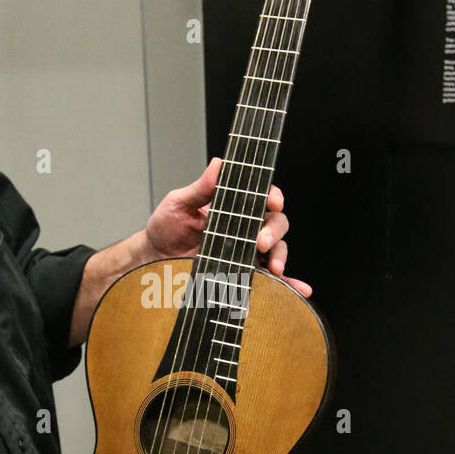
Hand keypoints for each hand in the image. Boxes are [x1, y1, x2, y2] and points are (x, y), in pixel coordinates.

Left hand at [144, 156, 311, 297]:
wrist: (155, 260)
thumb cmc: (166, 227)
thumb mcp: (179, 203)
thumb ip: (200, 187)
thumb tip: (218, 164)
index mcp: (233, 205)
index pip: (261, 197)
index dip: (272, 196)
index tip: (272, 202)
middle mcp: (245, 227)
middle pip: (276, 222)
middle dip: (275, 231)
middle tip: (261, 241)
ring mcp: (246, 251)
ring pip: (278, 249)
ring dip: (281, 256)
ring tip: (273, 267)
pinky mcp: (244, 274)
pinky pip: (271, 279)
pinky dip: (289, 284)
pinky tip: (299, 289)